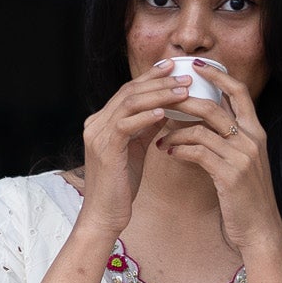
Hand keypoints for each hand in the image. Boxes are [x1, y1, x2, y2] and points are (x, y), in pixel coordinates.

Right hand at [79, 63, 193, 240]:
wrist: (104, 215)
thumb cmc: (121, 187)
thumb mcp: (135, 150)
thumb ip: (145, 128)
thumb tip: (165, 108)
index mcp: (102, 121)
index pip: (128, 91)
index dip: (151, 77)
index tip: (174, 67)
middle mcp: (96, 123)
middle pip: (129, 91)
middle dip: (159, 82)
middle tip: (185, 76)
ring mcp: (98, 135)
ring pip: (129, 103)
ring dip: (159, 95)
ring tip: (183, 91)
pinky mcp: (104, 149)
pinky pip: (126, 124)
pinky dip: (146, 116)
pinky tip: (166, 112)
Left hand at [156, 66, 281, 255]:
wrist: (261, 230)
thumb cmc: (247, 198)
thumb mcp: (243, 163)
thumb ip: (230, 141)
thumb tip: (204, 124)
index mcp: (256, 133)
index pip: (239, 91)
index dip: (218, 75)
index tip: (197, 66)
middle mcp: (252, 139)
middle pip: (214, 106)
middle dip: (184, 101)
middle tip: (161, 100)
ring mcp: (242, 156)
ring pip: (201, 130)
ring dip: (175, 132)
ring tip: (160, 137)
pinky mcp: (231, 175)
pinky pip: (198, 152)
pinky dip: (179, 150)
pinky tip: (168, 153)